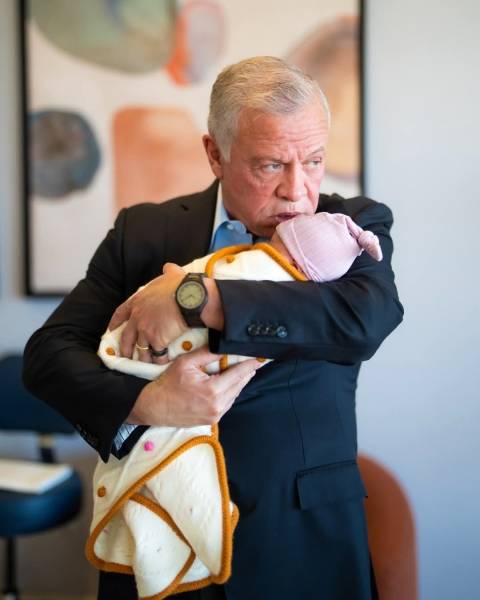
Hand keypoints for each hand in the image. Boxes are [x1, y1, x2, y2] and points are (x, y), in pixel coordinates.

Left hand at [108, 263, 186, 362]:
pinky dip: (160, 360)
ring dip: (143, 357)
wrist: (189, 298)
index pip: (121, 313)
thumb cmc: (181, 285)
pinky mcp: (157, 341)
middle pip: (126, 337)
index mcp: (138, 301)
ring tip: (145, 363)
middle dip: (125, 348)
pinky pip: (157, 355)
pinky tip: (162, 363)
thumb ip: (167, 271)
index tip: (111, 329)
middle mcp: (138, 317)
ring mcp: (146, 330)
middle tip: (125, 355)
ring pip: (140, 349)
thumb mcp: (171, 274)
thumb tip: (168, 267)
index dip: (115, 322)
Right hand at [128, 346, 261, 426]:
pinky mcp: (212, 420)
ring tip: (242, 370)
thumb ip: (207, 353)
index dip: (250, 364)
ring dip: (239, 382)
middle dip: (247, 372)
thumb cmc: (168, 383)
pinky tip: (228, 383)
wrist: (154, 407)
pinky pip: (227, 403)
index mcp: (213, 390)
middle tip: (253, 361)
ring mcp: (216, 415)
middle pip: (240, 384)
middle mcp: (218, 405)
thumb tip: (224, 345)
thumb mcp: (186, 363)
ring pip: (235, 394)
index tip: (260, 358)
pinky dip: (230, 392)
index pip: (239, 374)